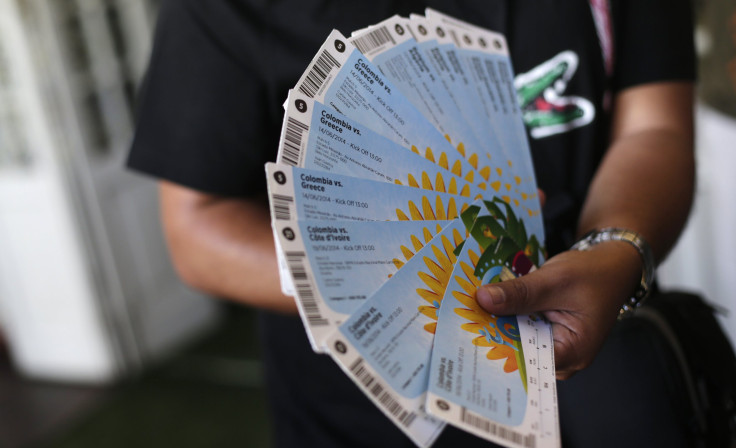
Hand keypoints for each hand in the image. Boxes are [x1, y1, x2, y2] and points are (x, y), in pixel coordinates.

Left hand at [475, 241, 641, 378]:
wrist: (610, 265)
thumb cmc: (594, 274)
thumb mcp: (555, 280)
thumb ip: (520, 293)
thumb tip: (483, 299)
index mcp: (573, 353)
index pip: (527, 362)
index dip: (496, 349)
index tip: (466, 337)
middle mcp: (562, 358)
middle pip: (518, 353)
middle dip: (490, 336)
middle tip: (456, 323)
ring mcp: (552, 347)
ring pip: (516, 340)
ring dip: (495, 325)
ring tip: (462, 314)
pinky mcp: (544, 334)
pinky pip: (519, 329)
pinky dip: (504, 317)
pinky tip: (482, 307)